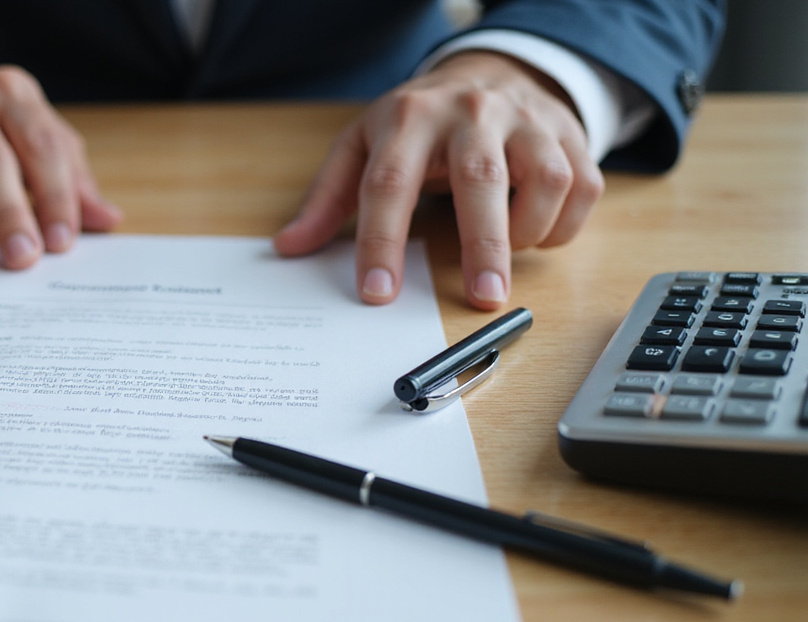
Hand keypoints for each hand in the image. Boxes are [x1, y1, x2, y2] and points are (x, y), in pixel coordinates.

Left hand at [274, 51, 603, 309]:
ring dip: (527, 232)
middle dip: (482, 244)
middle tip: (481, 298)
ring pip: (546, 181)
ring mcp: (527, 120)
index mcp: (408, 118)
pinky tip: (535, 232)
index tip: (378, 294)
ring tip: (502, 256)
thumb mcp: (361, 147)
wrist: (487, 72)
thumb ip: (327, 200)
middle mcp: (471, 112)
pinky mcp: (570, 134)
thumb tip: (289, 246)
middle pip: (479, 180)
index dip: (381, 243)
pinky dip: (563, 226)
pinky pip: (582, 188)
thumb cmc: (417, 124)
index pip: (389, 184)